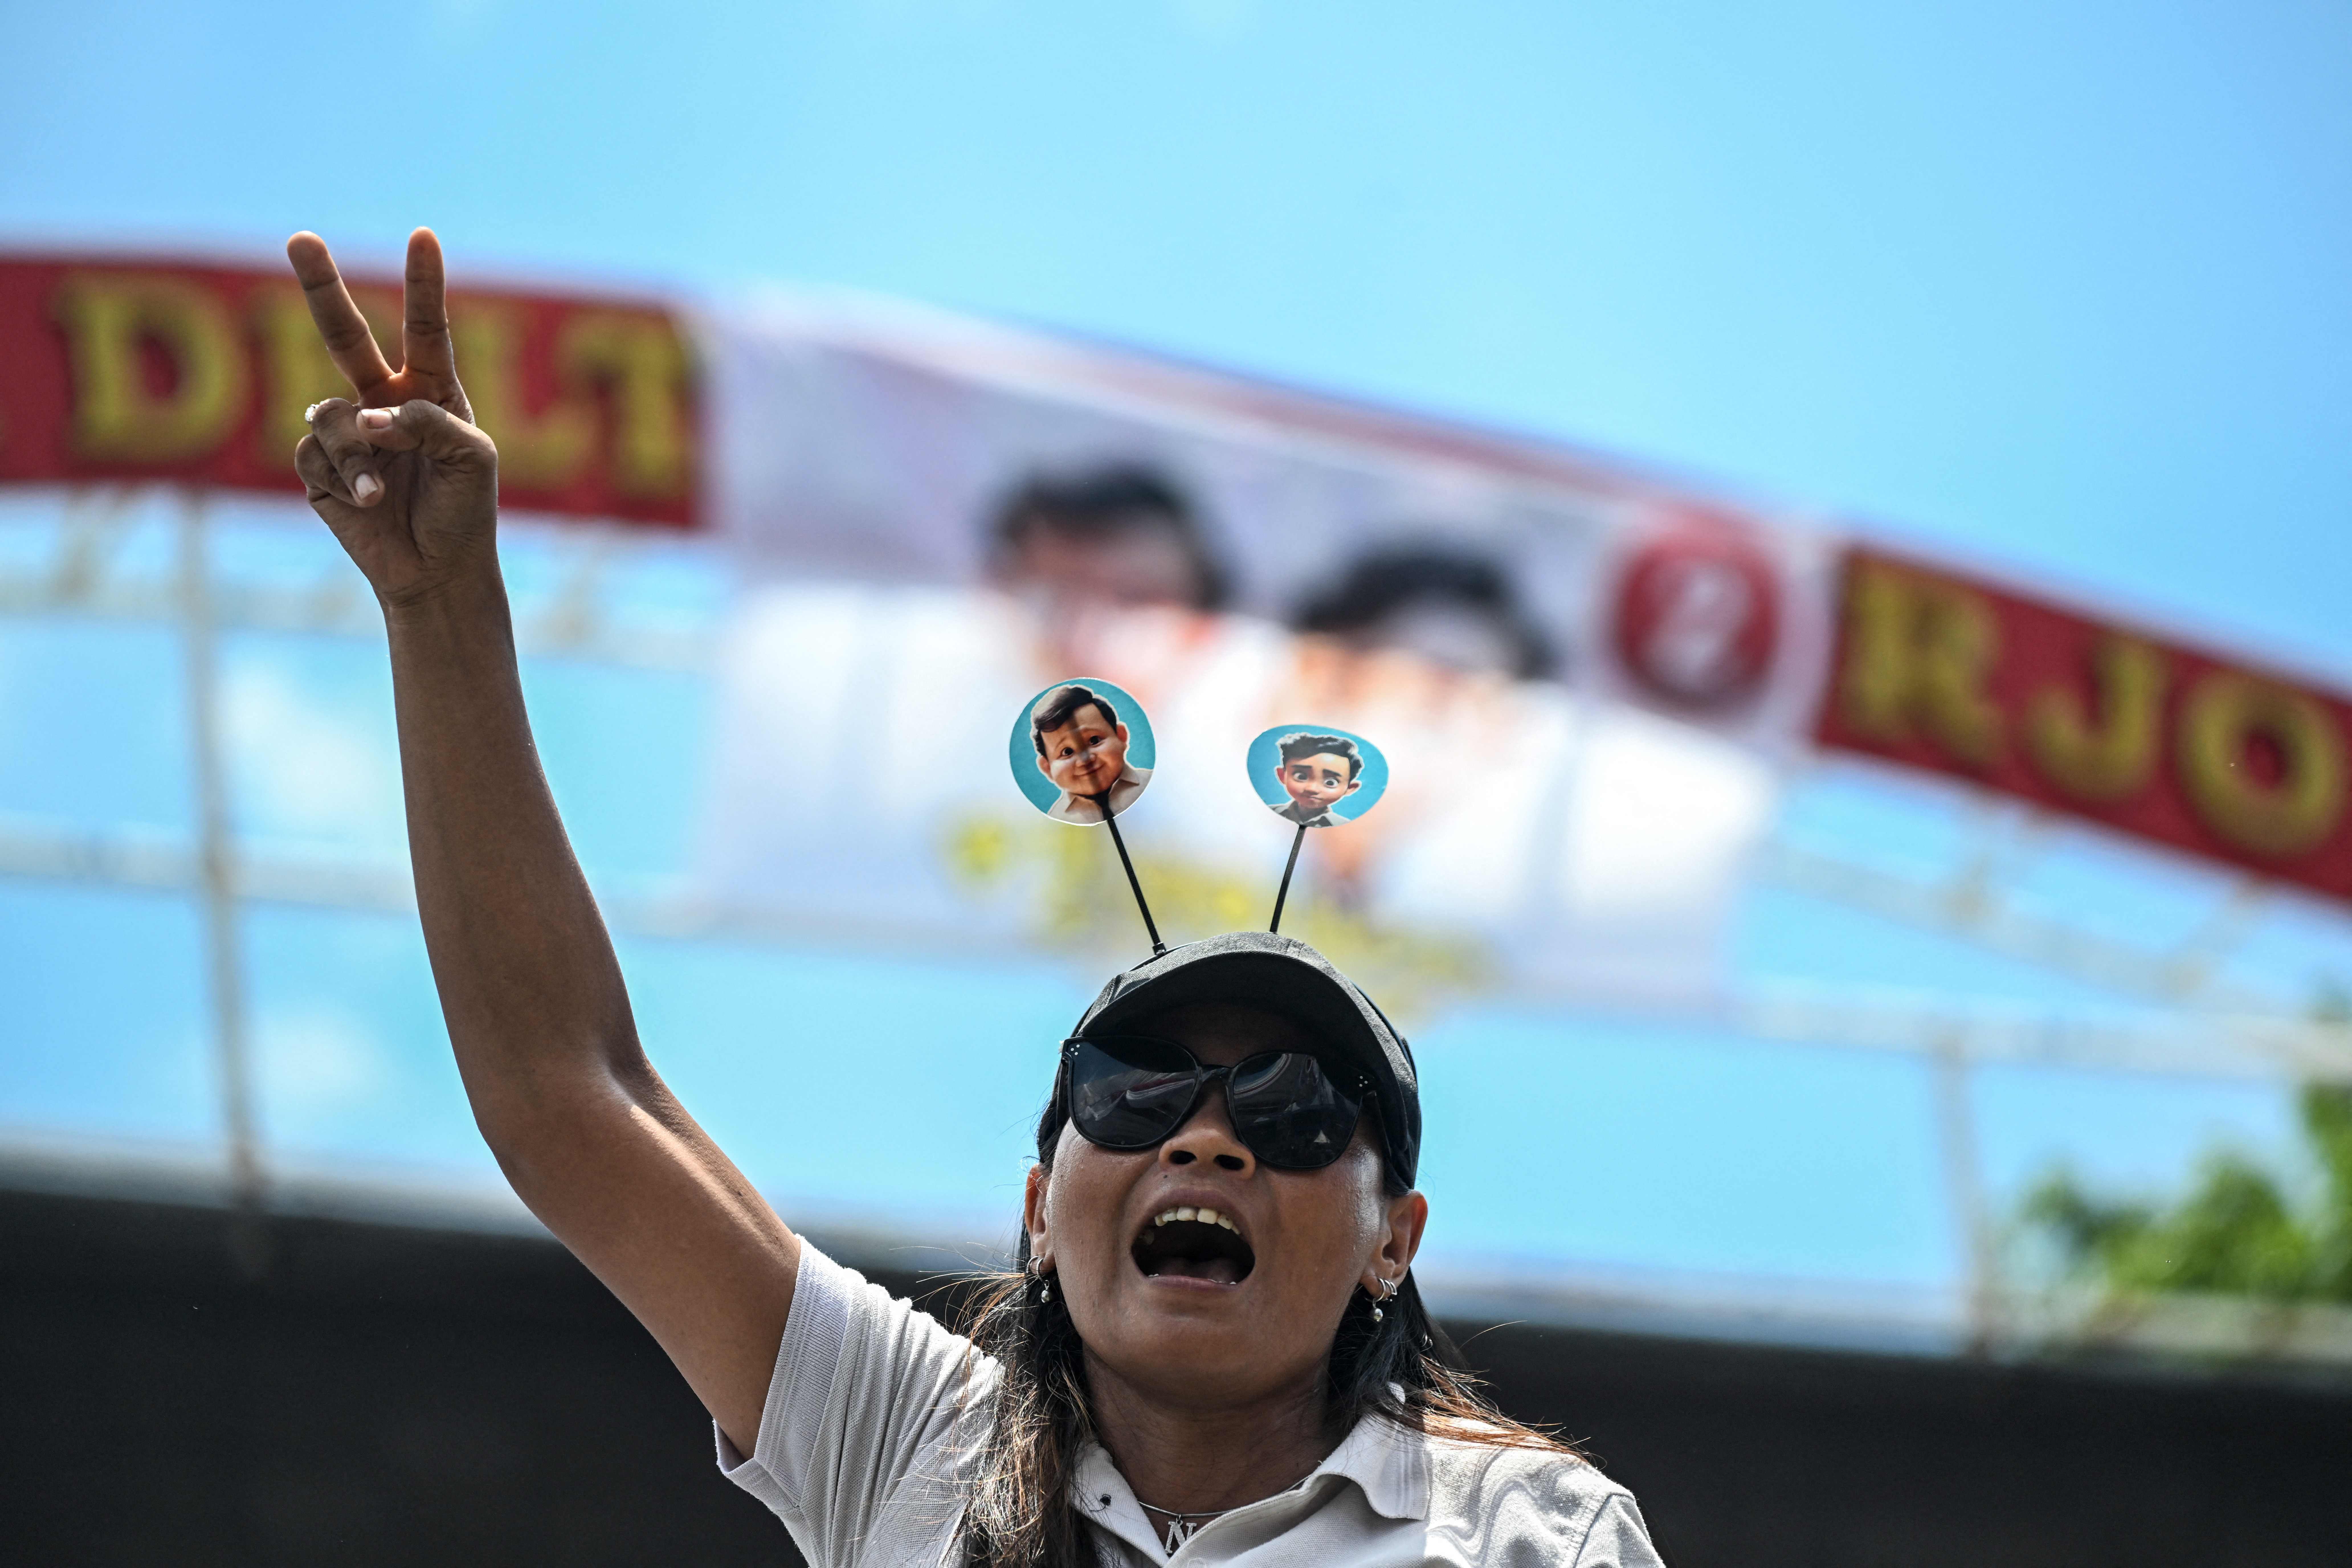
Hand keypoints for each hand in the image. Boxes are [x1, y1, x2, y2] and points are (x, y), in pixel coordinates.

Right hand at [289, 228, 499, 610]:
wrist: (439, 570)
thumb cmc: (465, 512)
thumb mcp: (472, 459)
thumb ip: (429, 421)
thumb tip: (368, 414)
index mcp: (431, 391)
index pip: (426, 327)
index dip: (423, 282)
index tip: (422, 235)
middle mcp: (383, 401)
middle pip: (345, 334)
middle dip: (320, 287)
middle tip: (300, 238)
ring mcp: (348, 432)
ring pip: (330, 414)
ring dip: (357, 454)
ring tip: (383, 493)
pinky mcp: (320, 467)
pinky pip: (316, 453)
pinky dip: (346, 477)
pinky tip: (368, 502)